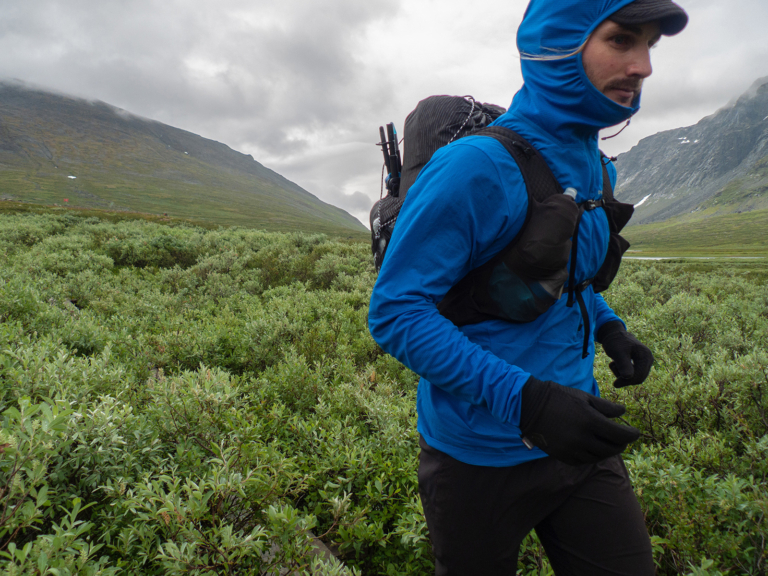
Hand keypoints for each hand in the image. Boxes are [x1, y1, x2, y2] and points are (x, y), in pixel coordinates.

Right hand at [519, 377, 639, 465]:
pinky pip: (583, 461)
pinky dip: (592, 456)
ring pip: (598, 457)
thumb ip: (606, 407)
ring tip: (608, 443)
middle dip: (621, 444)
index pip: (620, 435)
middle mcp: (583, 438)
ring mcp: (572, 449)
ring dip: (607, 451)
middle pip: (612, 449)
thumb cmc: (558, 396)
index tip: (635, 432)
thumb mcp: (584, 397)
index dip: (631, 435)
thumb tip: (623, 412)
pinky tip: (593, 449)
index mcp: (590, 421)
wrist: (529, 406)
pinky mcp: (562, 456)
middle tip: (623, 439)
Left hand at [597, 320, 653, 387]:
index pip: (639, 376)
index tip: (615, 384)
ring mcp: (646, 361)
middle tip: (613, 368)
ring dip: (623, 374)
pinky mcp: (641, 363)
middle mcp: (649, 358)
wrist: (614, 334)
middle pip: (639, 378)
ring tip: (614, 363)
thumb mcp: (617, 353)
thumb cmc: (615, 342)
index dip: (627, 382)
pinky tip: (617, 364)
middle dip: (625, 378)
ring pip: (635, 377)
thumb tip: (628, 377)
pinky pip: (633, 373)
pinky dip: (623, 372)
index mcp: (645, 356)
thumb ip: (623, 364)